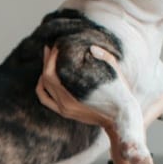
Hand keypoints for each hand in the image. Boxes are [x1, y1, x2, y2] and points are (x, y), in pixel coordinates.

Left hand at [36, 45, 162, 130]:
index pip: (51, 74)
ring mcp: (64, 110)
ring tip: (48, 58)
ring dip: (43, 72)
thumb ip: (104, 57)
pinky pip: (45, 99)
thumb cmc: (119, 94)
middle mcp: (65, 105)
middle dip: (47, 61)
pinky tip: (45, 77)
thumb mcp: (115, 73)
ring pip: (43, 89)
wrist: (120, 119)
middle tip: (51, 47)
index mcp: (73, 96)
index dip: (52, 58)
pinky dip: (42, 87)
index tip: (58, 45)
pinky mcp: (65, 112)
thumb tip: (91, 48)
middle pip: (46, 79)